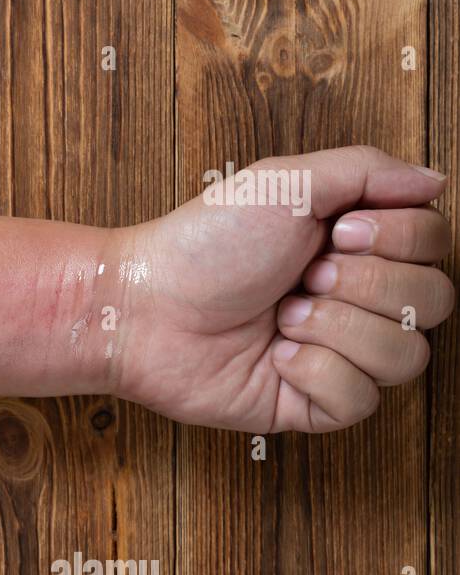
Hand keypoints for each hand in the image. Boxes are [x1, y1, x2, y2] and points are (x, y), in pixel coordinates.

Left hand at [113, 146, 453, 432]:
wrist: (143, 306)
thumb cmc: (202, 244)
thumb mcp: (285, 183)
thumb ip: (367, 170)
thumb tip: (436, 180)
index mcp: (355, 247)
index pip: (436, 244)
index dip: (397, 238)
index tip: (337, 232)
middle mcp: (354, 300)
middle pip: (436, 301)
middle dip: (366, 283)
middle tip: (304, 275)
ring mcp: (336, 356)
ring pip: (408, 356)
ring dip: (339, 328)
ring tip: (283, 315)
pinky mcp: (310, 404)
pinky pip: (362, 401)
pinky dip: (318, 372)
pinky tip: (277, 356)